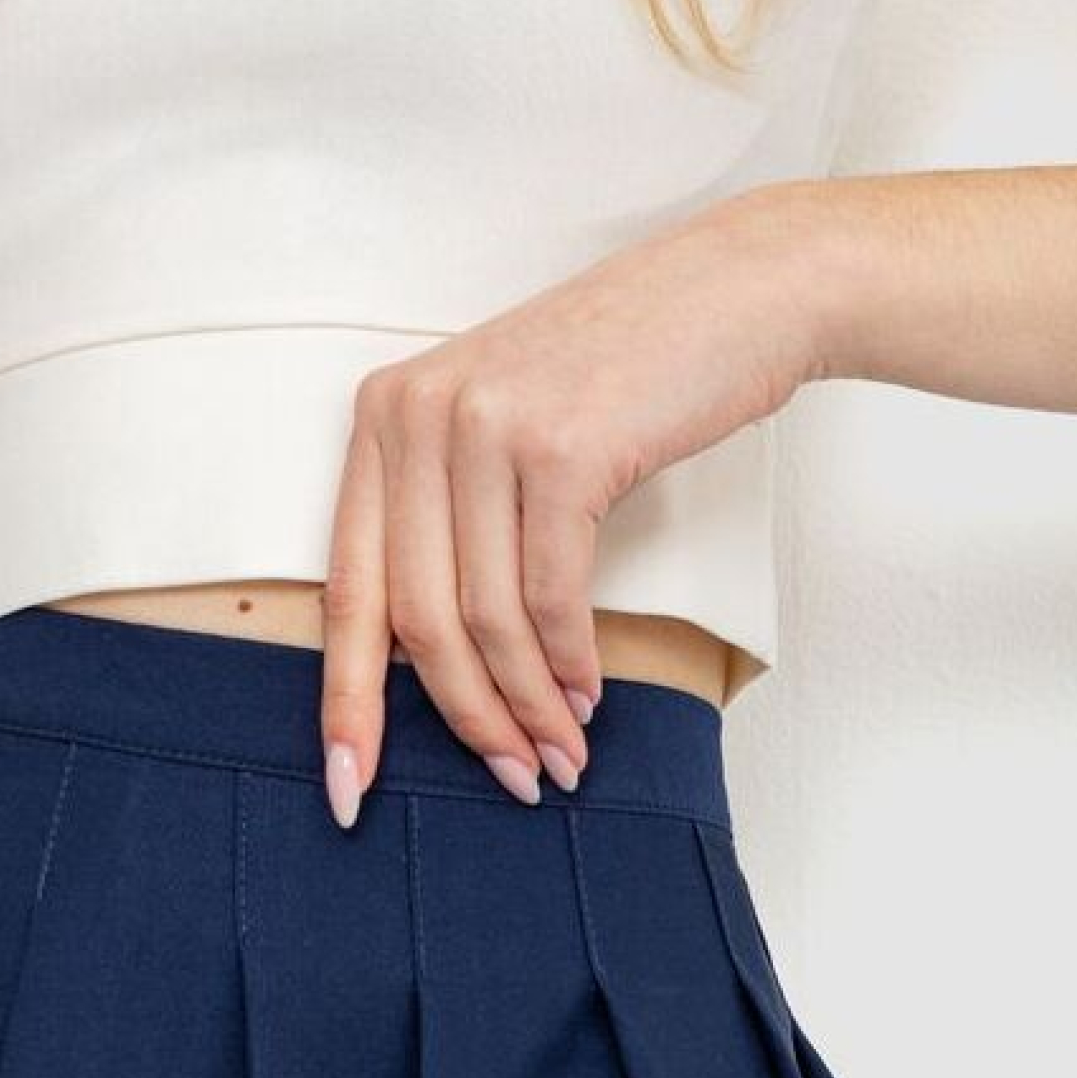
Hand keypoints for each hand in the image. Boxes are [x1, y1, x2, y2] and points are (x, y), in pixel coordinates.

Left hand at [316, 197, 822, 822]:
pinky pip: (551, 597)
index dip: (345, 699)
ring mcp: (487, 425)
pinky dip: (569, 665)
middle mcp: (418, 411)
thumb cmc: (624, 369)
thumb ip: (453, 517)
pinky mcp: (562, 448)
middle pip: (413, 617)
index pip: (347, 581)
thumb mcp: (503, 425)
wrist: (732, 290)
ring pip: (482, 618)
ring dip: (524, 706)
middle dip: (461, 718)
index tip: (348, 787)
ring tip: (559, 757)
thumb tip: (439, 672)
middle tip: (511, 780)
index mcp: (385, 411)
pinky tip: (587, 695)